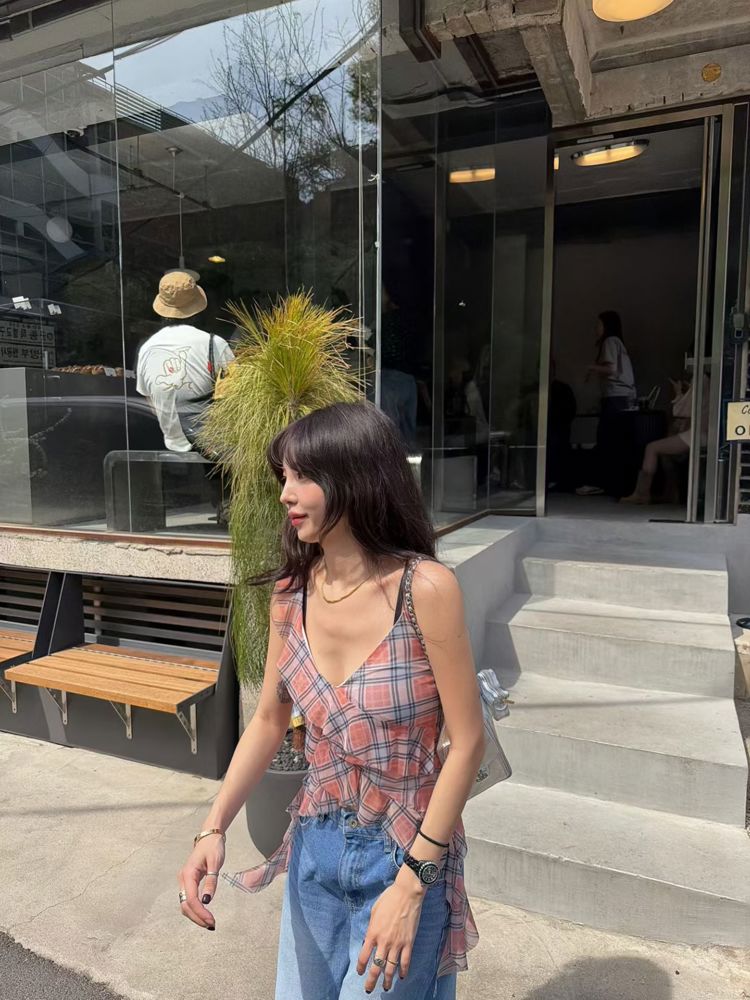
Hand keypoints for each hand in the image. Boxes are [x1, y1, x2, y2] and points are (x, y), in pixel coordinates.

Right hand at [176, 833, 225, 930]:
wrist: (209, 837)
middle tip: (211, 925)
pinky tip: (204, 914)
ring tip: (209, 923)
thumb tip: (207, 900)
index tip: (211, 920)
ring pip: (186, 904)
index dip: (200, 912)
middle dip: (197, 918)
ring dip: (196, 915)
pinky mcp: (188, 883)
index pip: (191, 899)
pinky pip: (189, 900)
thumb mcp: (215, 862)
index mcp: (188, 874)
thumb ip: (211, 881)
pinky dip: (196, 909)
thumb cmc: (213, 847)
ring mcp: (184, 881)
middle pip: (185, 905)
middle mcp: (183, 879)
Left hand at [357, 871, 425, 991]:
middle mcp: (384, 942)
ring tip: (386, 987)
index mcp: (373, 933)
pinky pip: (405, 961)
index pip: (363, 956)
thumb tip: (370, 940)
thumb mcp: (374, 912)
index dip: (361, 967)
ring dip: (387, 980)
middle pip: (376, 967)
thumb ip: (371, 928)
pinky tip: (402, 977)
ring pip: (391, 968)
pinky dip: (403, 971)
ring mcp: (397, 944)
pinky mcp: (409, 943)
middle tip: (369, 989)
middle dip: (371, 980)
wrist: (407, 894)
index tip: (360, 972)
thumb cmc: (388, 899)